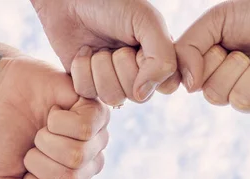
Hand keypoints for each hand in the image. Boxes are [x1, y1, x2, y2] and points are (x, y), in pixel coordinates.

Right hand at [0, 55, 108, 178]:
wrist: (1, 90)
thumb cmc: (2, 137)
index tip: (24, 168)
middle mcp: (87, 168)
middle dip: (38, 161)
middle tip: (33, 145)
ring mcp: (97, 141)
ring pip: (77, 155)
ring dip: (47, 139)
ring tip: (44, 128)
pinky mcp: (100, 113)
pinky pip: (85, 128)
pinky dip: (59, 119)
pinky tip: (56, 112)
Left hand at [31, 0, 178, 104]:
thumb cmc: (112, 3)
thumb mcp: (147, 21)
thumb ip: (161, 59)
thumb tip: (142, 95)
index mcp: (159, 60)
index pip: (167, 85)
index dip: (152, 69)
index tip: (140, 48)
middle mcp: (139, 75)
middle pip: (138, 96)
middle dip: (122, 65)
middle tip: (117, 45)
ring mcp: (113, 82)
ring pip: (113, 97)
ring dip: (101, 68)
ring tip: (98, 48)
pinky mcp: (89, 84)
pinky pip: (89, 93)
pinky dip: (82, 69)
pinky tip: (84, 52)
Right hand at [176, 0, 249, 119]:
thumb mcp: (216, 20)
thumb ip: (188, 47)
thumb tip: (187, 87)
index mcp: (213, 70)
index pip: (195, 83)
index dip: (209, 62)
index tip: (223, 45)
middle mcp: (231, 88)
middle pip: (215, 95)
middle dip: (233, 67)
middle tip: (247, 52)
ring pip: (241, 102)